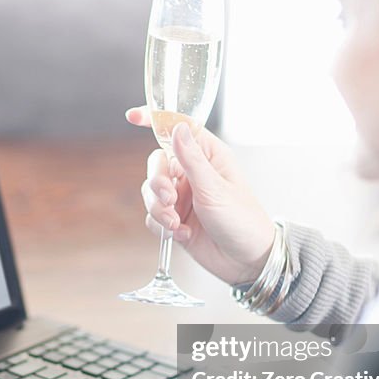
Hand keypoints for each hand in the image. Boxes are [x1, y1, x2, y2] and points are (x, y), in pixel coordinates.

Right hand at [128, 107, 275, 285]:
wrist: (246, 262)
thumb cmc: (242, 220)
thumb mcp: (215, 189)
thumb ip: (192, 159)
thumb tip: (177, 128)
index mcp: (207, 156)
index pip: (178, 129)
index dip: (155, 120)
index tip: (133, 117)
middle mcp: (192, 173)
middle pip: (156, 164)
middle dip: (156, 183)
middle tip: (169, 199)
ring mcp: (182, 196)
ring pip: (150, 191)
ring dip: (158, 208)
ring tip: (176, 223)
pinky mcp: (175, 218)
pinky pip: (152, 216)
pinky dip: (162, 226)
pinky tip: (183, 234)